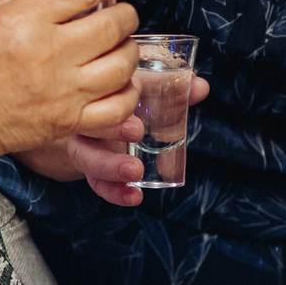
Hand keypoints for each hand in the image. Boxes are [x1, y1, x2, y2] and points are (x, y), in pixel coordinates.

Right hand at [0, 0, 141, 165]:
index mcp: (25, 20)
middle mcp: (49, 53)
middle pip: (114, 24)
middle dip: (126, 13)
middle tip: (122, 13)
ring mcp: (62, 90)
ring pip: (123, 64)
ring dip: (129, 49)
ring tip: (121, 46)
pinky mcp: (67, 121)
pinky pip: (117, 106)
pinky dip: (127, 92)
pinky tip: (120, 83)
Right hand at [60, 75, 211, 204]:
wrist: (106, 116)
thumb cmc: (128, 97)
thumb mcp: (149, 90)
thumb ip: (174, 90)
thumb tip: (201, 87)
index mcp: (93, 96)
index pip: (94, 93)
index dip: (112, 95)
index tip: (135, 97)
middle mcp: (83, 120)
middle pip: (85, 126)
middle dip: (110, 130)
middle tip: (136, 131)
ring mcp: (84, 146)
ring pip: (86, 159)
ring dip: (110, 168)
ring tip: (135, 172)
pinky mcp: (92, 169)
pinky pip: (98, 183)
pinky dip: (115, 192)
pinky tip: (135, 197)